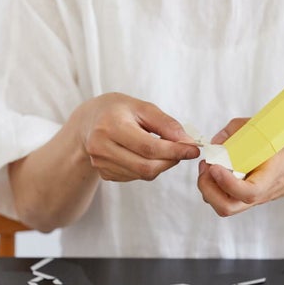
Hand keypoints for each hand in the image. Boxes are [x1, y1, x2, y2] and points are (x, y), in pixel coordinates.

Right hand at [76, 92, 199, 181]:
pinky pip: (135, 177)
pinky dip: (147, 168)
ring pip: (142, 174)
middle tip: (182, 151)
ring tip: (162, 149)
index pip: (148, 147)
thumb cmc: (119, 111)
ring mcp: (100, 163)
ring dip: (160, 165)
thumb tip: (188, 142)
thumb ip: (166, 124)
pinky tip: (144, 155)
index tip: (193, 149)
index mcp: (110, 125)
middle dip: (170, 161)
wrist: (89, 121)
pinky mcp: (104, 173)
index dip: (174, 151)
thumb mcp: (143, 107)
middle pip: (146, 166)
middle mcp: (101, 147)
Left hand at [197, 118, 283, 216]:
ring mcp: (248, 201)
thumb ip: (239, 130)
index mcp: (270, 179)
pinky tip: (214, 170)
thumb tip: (215, 142)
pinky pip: (220, 200)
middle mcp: (258, 195)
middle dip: (208, 188)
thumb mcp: (270, 131)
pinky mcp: (241, 200)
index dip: (228, 182)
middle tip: (207, 165)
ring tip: (208, 166)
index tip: (216, 166)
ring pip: (221, 207)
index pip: (248, 193)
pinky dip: (211, 188)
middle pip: (227, 207)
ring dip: (207, 188)